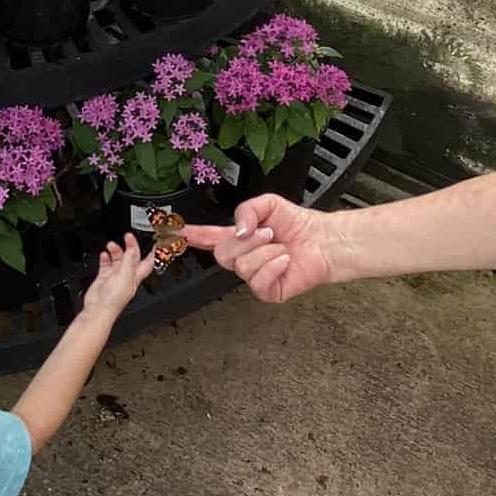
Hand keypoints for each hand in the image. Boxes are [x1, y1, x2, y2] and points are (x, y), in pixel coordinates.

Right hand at [84, 234, 151, 316]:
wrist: (98, 309)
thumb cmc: (113, 300)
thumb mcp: (124, 276)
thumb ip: (128, 262)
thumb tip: (133, 249)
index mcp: (135, 276)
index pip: (148, 262)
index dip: (153, 253)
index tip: (155, 242)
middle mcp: (127, 276)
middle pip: (132, 258)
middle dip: (131, 246)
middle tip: (127, 236)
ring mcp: (115, 276)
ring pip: (118, 259)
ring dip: (116, 250)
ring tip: (111, 244)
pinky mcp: (104, 278)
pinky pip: (106, 264)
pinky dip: (105, 257)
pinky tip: (104, 254)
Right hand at [183, 194, 336, 303]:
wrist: (322, 241)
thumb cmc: (298, 224)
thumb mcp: (268, 204)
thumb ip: (246, 211)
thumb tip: (237, 231)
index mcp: (239, 237)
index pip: (208, 237)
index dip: (190, 236)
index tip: (172, 232)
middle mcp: (244, 258)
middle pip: (222, 254)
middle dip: (248, 241)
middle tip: (269, 233)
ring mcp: (254, 276)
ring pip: (243, 267)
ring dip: (266, 251)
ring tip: (280, 247)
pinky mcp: (268, 291)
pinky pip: (259, 282)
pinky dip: (274, 266)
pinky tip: (284, 261)